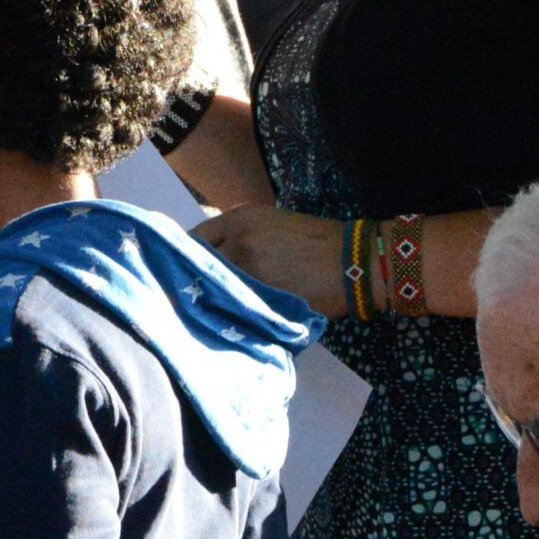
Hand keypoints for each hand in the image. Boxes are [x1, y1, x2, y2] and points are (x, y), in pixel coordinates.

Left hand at [193, 204, 347, 315]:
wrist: (354, 262)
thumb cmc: (317, 241)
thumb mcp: (272, 223)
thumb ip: (239, 235)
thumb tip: (210, 255)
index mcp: (240, 219)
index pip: (195, 237)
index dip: (187, 255)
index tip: (184, 268)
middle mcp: (238, 241)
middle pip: (198, 265)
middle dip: (196, 279)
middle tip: (194, 293)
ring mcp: (248, 270)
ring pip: (214, 288)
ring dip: (212, 298)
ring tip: (214, 309)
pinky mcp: (261, 297)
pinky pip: (234, 307)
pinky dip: (230, 314)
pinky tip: (233, 320)